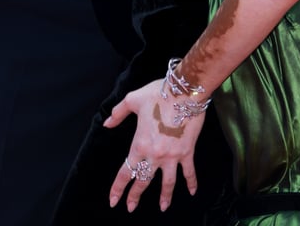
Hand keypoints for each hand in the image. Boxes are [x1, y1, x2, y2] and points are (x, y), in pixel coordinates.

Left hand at [104, 79, 205, 212]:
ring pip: (167, 183)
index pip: (126, 172)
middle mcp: (155, 155)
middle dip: (135, 196)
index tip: (114, 200)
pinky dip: (191, 182)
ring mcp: (172, 156)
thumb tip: (107, 124)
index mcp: (140, 144)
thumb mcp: (133, 99)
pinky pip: (189, 171)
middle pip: (143, 181)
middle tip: (131, 208)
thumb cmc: (158, 94)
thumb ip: (118, 113)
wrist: (184, 92)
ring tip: (163, 207)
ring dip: (165, 197)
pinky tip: (192, 192)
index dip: (118, 188)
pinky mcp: (187, 152)